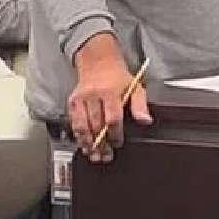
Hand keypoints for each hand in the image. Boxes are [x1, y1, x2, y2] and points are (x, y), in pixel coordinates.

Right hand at [70, 33, 151, 163]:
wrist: (98, 61)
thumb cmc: (118, 76)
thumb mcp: (135, 86)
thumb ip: (140, 105)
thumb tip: (146, 121)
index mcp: (111, 91)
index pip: (112, 118)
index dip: (115, 134)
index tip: (118, 143)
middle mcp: (94, 95)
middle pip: (97, 125)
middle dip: (102, 144)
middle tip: (106, 156)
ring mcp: (82, 99)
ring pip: (83, 126)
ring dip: (88, 144)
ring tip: (94, 155)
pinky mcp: (73, 102)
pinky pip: (74, 122)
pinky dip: (79, 136)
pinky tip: (84, 145)